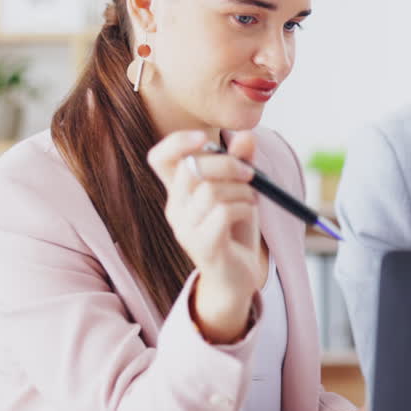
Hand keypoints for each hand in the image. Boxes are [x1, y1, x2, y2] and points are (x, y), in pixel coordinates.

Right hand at [147, 129, 258, 343]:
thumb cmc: (235, 229)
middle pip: (192, 168)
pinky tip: (248, 215)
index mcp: (179, 190)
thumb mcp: (241, 189)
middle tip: (250, 174)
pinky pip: (223, 212)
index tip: (204, 138)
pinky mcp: (202, 245)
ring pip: (211, 190)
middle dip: (228, 163)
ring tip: (252, 200)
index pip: (159, 158)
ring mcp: (185, 229)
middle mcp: (175, 208)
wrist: (238, 276)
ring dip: (242, 190)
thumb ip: (242, 162)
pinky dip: (244, 208)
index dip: (177, 142)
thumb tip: (247, 134)